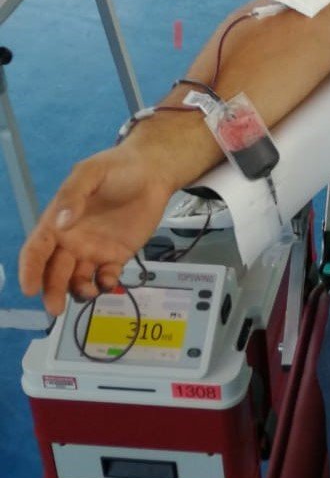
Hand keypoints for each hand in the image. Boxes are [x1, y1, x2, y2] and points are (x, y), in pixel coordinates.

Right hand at [18, 145, 174, 316]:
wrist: (152, 172)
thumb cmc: (116, 169)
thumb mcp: (90, 173)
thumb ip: (73, 195)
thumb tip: (61, 223)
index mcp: (58, 221)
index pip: (37, 250)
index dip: (30, 270)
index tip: (29, 289)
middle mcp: (72, 240)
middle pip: (55, 272)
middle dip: (52, 290)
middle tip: (55, 309)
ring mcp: (95, 250)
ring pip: (78, 279)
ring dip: (78, 291)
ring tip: (88, 293)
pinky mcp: (117, 255)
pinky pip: (106, 277)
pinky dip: (105, 284)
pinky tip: (109, 281)